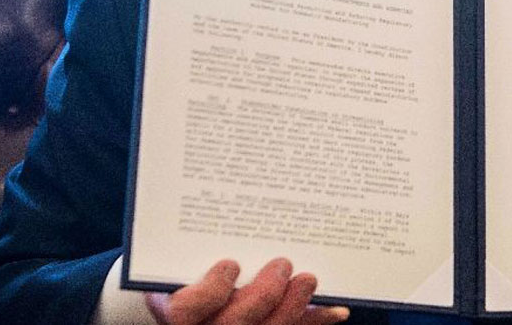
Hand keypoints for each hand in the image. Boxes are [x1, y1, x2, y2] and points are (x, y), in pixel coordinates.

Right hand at [145, 258, 350, 324]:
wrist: (195, 305)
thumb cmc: (184, 273)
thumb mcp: (176, 260)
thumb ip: (191, 244)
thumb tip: (203, 198)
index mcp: (175, 309)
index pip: (186, 312)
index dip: (210, 292)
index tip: (230, 263)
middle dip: (262, 296)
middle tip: (282, 263)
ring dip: (292, 308)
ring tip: (309, 279)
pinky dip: (314, 321)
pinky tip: (337, 309)